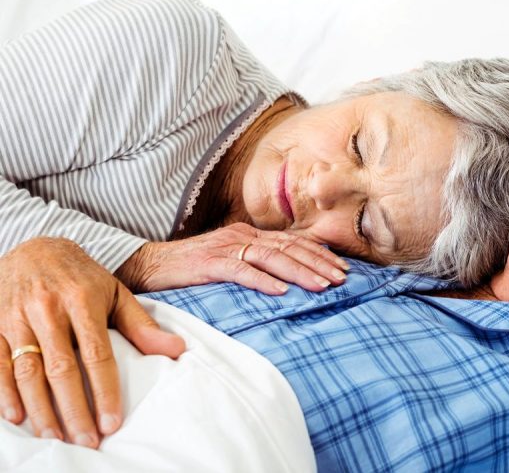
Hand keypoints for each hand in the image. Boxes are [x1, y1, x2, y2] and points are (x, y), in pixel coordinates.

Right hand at [0, 237, 184, 447]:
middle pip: (61, 369)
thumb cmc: (82, 277)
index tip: (112, 422)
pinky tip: (18, 417)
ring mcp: (16, 317)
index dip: (104, 391)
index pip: (97, 355)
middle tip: (86, 440)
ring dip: (41, 409)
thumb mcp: (116, 293)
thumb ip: (142, 325)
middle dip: (74, 409)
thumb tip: (176, 349)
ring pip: (27, 371)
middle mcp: (48, 309)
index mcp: (83, 301)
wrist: (35, 247)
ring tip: (56, 436)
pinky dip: (4, 393)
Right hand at [116, 222, 348, 294]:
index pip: (292, 242)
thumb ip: (255, 265)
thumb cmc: (191, 268)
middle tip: (342, 278)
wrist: (148, 264)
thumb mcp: (229, 261)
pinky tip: (280, 292)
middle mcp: (242, 236)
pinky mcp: (209, 263)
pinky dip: (262, 281)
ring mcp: (225, 247)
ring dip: (299, 272)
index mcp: (249, 235)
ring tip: (321, 286)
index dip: (319, 254)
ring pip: (271, 257)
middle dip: (318, 263)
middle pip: (288, 248)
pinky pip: (240, 270)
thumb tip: (286, 281)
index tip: (342, 268)